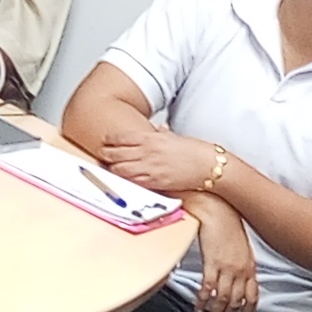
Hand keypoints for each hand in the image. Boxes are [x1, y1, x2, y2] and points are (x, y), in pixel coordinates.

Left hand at [95, 125, 225, 197]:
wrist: (209, 166)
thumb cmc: (194, 152)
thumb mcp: (174, 138)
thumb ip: (162, 134)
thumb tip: (158, 129)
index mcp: (151, 138)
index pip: (120, 138)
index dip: (108, 140)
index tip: (105, 142)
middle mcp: (147, 152)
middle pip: (114, 154)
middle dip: (105, 155)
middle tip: (102, 155)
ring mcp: (149, 168)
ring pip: (119, 170)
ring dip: (112, 169)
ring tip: (110, 169)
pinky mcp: (154, 183)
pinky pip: (132, 182)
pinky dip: (124, 181)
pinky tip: (124, 180)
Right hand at [190, 198, 259, 311]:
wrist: (216, 208)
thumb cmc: (227, 223)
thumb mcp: (240, 247)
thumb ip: (241, 264)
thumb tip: (237, 278)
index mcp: (250, 266)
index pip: (253, 296)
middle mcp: (241, 270)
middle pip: (236, 302)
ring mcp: (227, 268)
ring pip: (223, 299)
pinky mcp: (212, 263)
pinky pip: (208, 289)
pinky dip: (203, 301)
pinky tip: (199, 306)